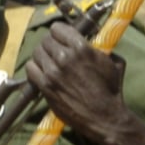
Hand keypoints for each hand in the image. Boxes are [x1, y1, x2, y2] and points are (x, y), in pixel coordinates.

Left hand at [23, 21, 134, 144]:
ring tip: (49, 62)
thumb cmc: (111, 90)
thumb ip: (101, 47)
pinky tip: (43, 72)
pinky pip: (30, 68)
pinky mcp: (45, 87)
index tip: (63, 38)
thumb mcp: (114, 62)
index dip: (60, 33)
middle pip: (46, 40)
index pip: (57, 28)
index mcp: (81, 48)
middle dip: (51, 44)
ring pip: (37, 53)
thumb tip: (93, 38)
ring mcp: (53, 72)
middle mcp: (64, 57)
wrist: (104, 116)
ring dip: (43, 56)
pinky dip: (35, 68)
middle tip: (56, 51)